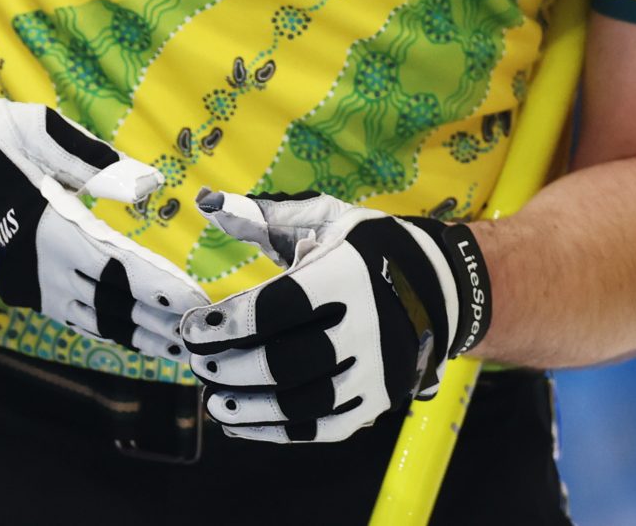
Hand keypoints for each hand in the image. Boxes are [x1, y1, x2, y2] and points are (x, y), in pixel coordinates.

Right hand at [0, 96, 205, 357]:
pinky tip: (131, 335)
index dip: (152, 286)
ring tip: (175, 346)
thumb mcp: (42, 134)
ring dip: (134, 333)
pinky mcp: (22, 289)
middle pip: (107, 302)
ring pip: (90, 318)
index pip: (112, 266)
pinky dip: (105, 328)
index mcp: (48, 227)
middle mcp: (38, 267)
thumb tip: (146, 185)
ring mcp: (27, 284)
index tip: (188, 300)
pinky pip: (71, 316)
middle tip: (198, 332)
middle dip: (155, 319)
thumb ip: (96, 163)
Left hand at [177, 189, 492, 443]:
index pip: (281, 306)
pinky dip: (275, 432)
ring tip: (213, 401)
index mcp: (353, 272)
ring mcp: (378, 369)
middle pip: (286, 361)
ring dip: (248, 407)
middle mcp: (371, 324)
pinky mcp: (379, 402)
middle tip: (197, 364)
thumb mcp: (327, 219)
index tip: (192, 327)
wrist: (443, 287)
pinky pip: (321, 428)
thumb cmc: (368, 249)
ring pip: (302, 402)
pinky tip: (241, 423)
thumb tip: (208, 203)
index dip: (230, 322)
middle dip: (230, 367)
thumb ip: (265, 215)